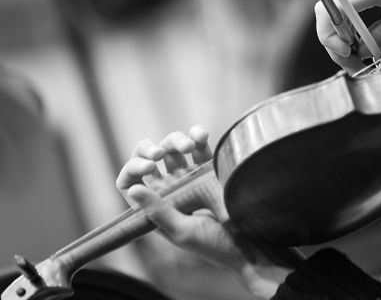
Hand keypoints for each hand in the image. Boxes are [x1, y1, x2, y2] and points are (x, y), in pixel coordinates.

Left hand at [116, 126, 292, 298]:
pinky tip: (201, 135)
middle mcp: (169, 189)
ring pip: (173, 148)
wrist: (251, 243)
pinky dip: (197, 135)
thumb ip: (158, 210)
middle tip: (161, 152)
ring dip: (176, 140)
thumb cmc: (215, 245)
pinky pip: (198, 145)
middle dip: (150, 148)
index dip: (132, 169)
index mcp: (156, 206)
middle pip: (148, 159)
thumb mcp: (183, 231)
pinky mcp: (210, 168)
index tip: (149, 166)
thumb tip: (133, 189)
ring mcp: (189, 177)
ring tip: (190, 144)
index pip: (129, 183)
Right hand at [316, 0, 380, 72]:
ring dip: (343, 35)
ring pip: (334, 12)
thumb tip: (361, 52)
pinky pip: (343, 4)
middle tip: (356, 66)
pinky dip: (348, 23)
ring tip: (361, 54)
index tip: (348, 53)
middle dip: (337, 45)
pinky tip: (362, 36)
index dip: (329, 37)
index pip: (329, 11)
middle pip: (329, 16)